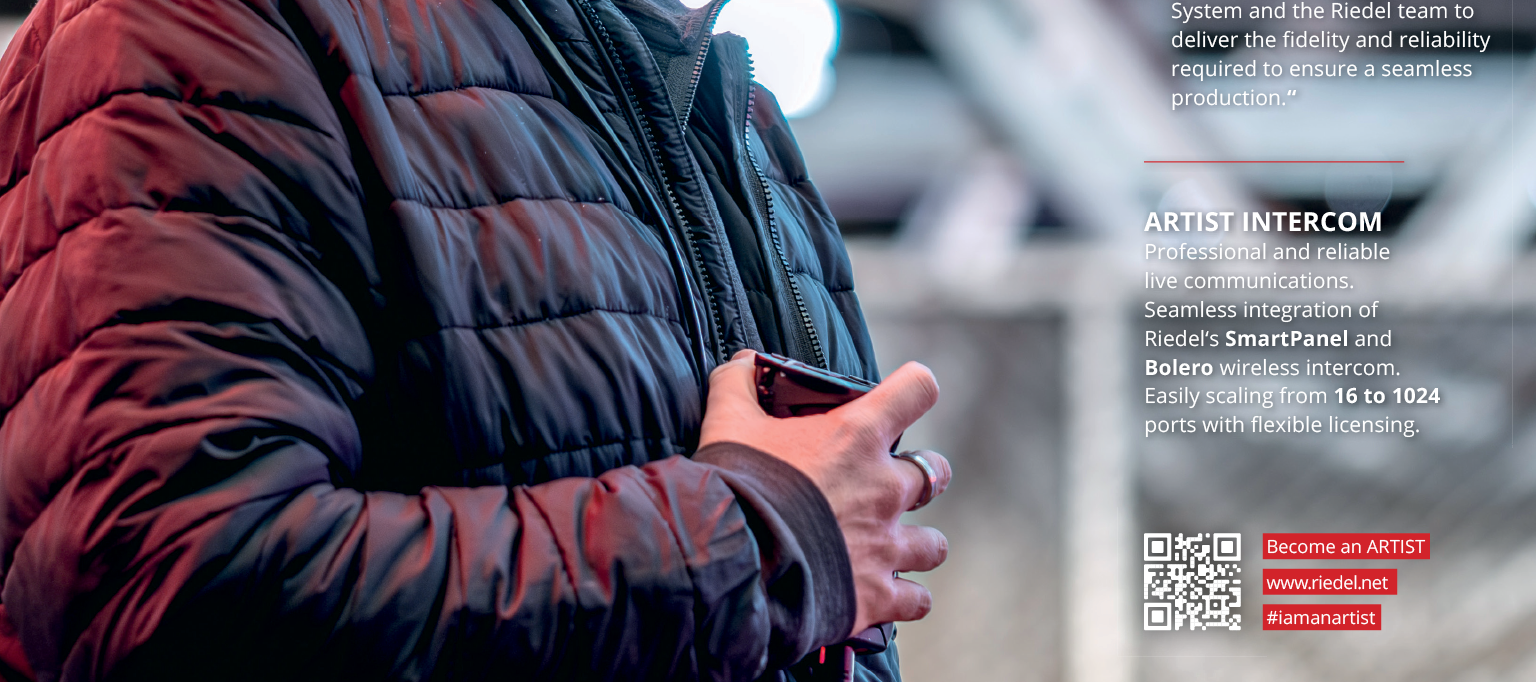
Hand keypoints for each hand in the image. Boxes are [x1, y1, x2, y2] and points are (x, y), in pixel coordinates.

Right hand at [700, 350, 952, 635]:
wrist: (732, 563)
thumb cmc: (735, 486)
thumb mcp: (727, 422)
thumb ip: (736, 384)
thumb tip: (740, 362)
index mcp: (857, 437)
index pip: (916, 390)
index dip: (912, 389)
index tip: (901, 397)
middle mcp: (885, 488)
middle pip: (936, 471)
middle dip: (921, 475)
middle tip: (890, 483)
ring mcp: (886, 545)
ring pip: (935, 543)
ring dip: (918, 544)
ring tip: (893, 547)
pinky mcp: (876, 595)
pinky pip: (916, 600)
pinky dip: (906, 598)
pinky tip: (888, 595)